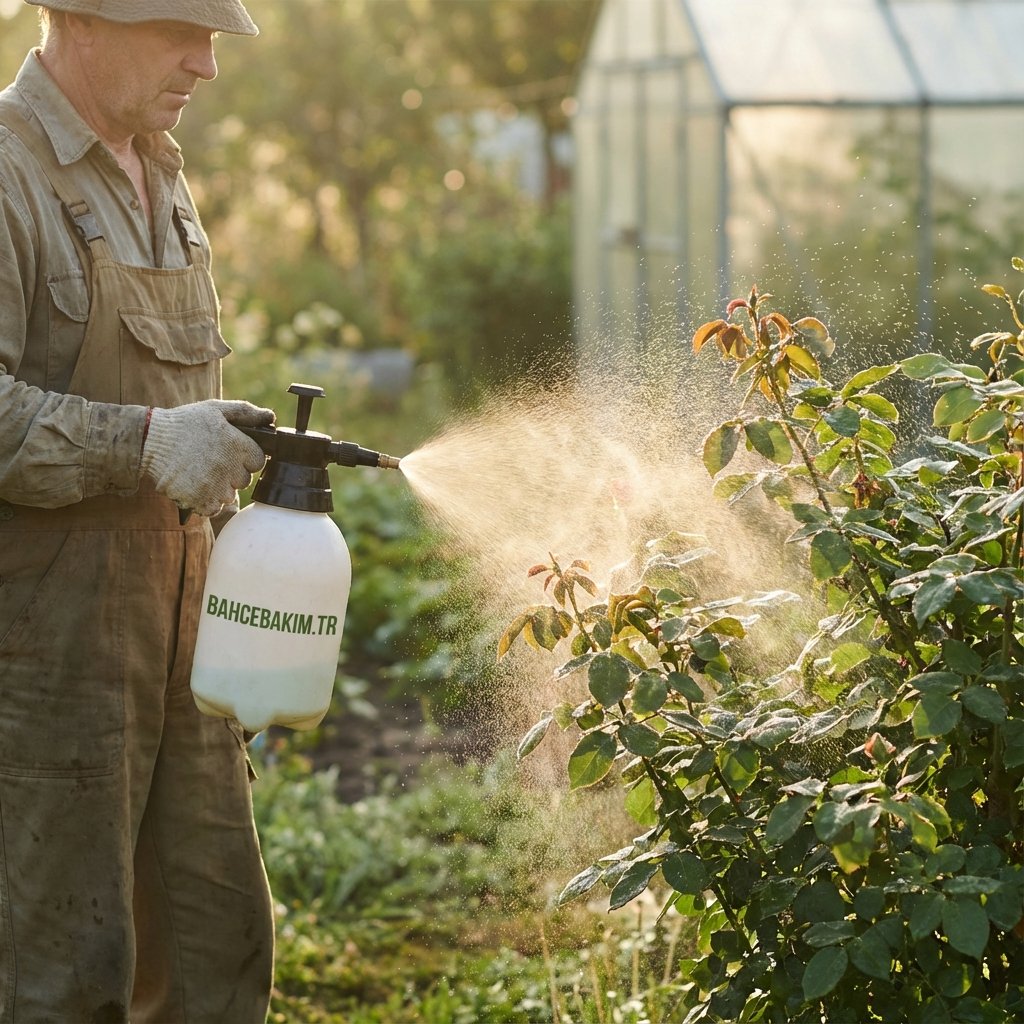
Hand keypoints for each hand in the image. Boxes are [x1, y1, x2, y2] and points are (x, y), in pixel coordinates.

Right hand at [141, 399, 273, 516]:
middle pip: (244, 480)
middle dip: (233, 474)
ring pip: (230, 495)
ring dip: (219, 489)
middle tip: (213, 462)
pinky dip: (207, 502)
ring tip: (201, 473)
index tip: (232, 454)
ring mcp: (214, 484)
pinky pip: (214, 508)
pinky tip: (196, 487)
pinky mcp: (199, 499)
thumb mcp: (215, 409)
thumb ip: (246, 412)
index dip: (246, 458)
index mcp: (236, 444)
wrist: (150, 441)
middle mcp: (229, 466)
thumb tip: (271, 416)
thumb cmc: (184, 423)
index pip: (258, 461)